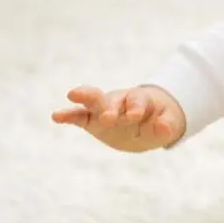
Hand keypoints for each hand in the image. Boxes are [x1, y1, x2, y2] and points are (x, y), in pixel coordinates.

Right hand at [51, 85, 185, 151]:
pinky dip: (68, 116)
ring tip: (73, 94)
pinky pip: (79, 117)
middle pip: (113, 99)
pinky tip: (56, 116)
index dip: (136, 108)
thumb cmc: (157, 122)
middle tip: (109, 117)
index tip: (135, 116)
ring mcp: (103, 110)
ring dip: (85, 98)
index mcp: (140, 101)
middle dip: (110, 107)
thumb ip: (166, 126)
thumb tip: (166, 128)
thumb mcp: (167, 125)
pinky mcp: (92, 121)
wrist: (144, 125)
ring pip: (93, 102)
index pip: (138, 102)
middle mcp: (120, 102)